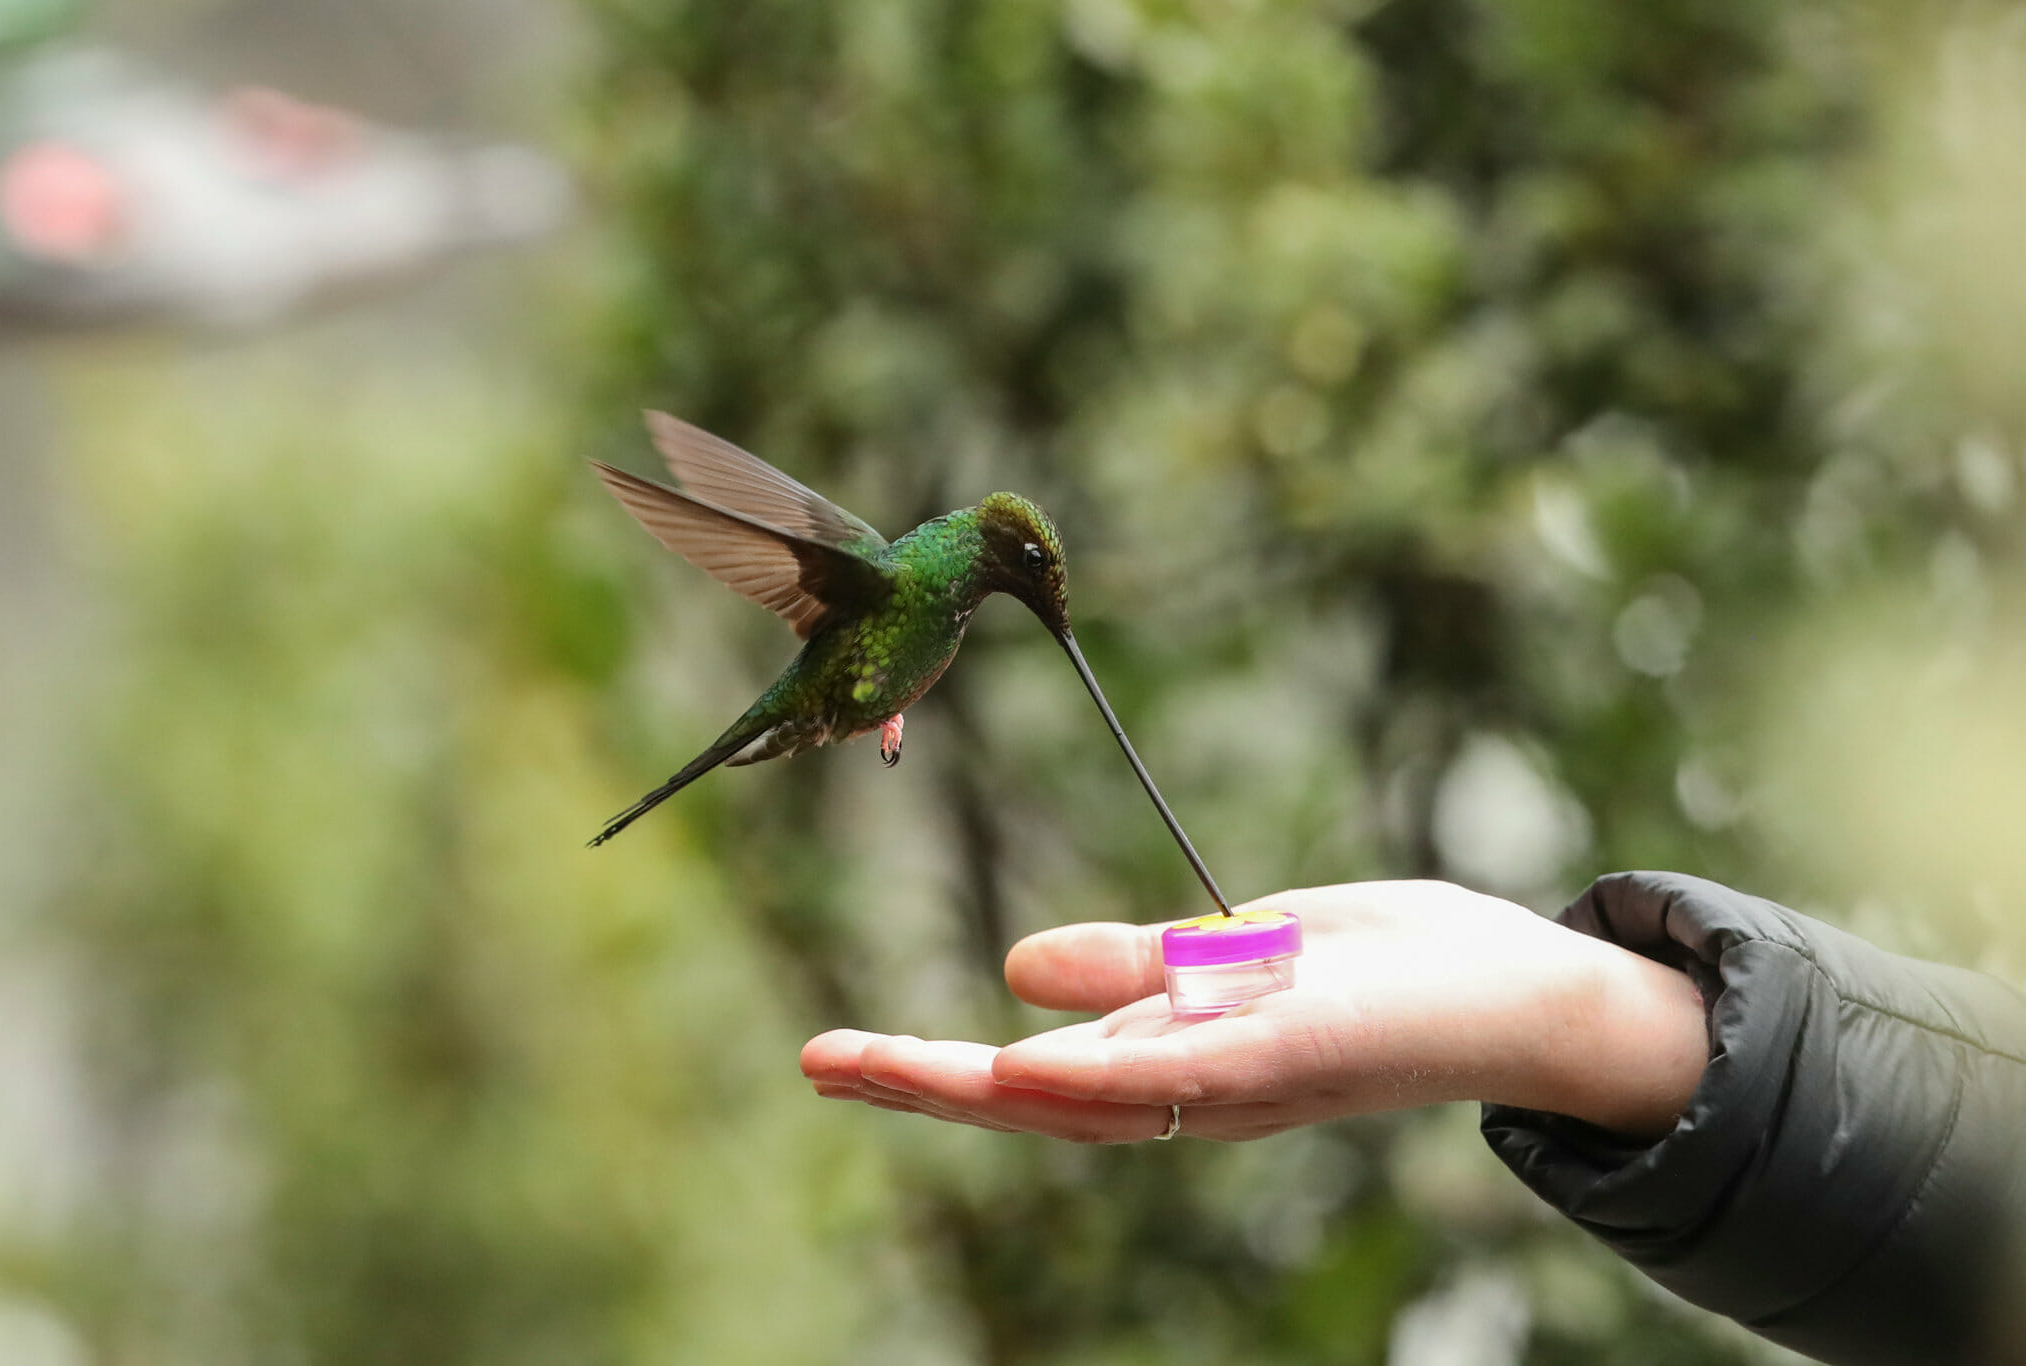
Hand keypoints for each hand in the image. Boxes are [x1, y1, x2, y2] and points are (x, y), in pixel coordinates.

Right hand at [801, 881, 1707, 1142]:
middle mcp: (1193, 1090)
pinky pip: (1181, 1078)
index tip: (836, 1055)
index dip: (930, 1071)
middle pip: (1034, 1100)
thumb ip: (1140, 964)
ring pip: (1087, 1098)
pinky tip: (1021, 1067)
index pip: (1032, 1074)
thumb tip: (1014, 967)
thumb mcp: (1246, 950)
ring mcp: (1239, 1081)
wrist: (1532, 996)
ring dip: (975, 1089)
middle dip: (919, 1087)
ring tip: (874, 1068)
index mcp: (1176, 1061)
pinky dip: (1097, 1078)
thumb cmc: (1395, 972)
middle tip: (814, 1063)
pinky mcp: (1292, 1054)